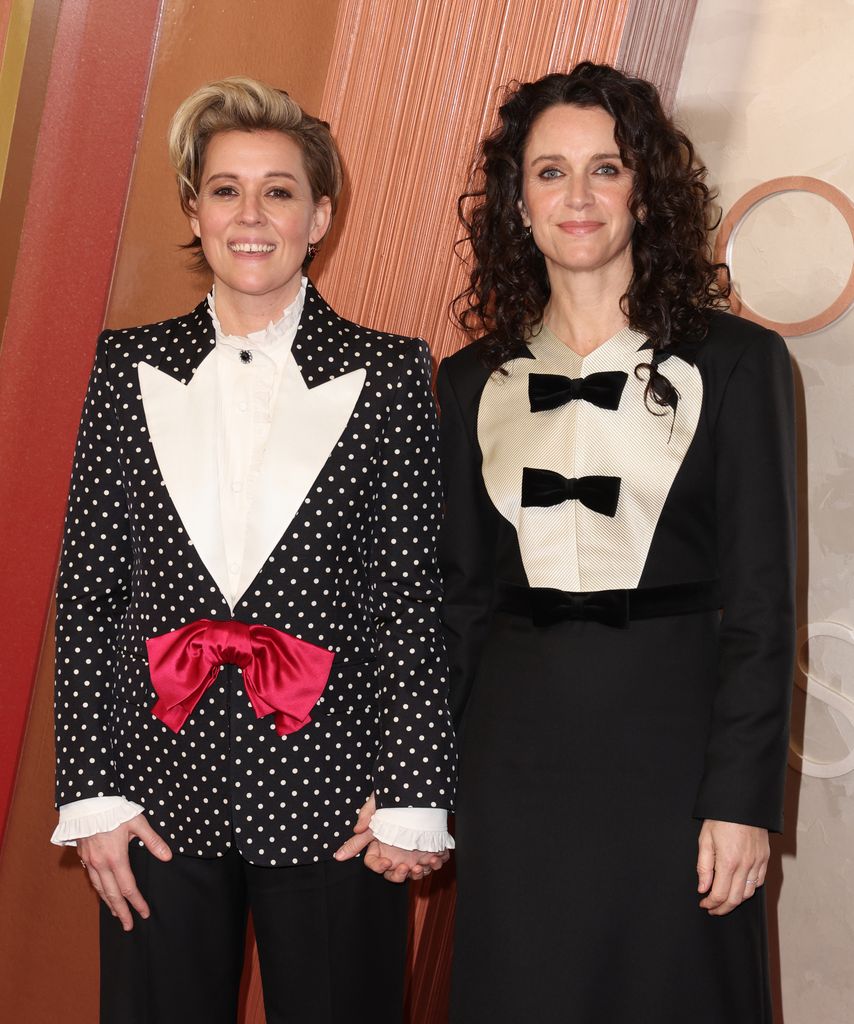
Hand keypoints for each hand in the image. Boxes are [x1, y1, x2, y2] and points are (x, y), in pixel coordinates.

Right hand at [77, 813, 171, 930]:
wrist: (88, 803)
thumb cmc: (114, 810)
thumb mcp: (137, 822)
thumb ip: (153, 841)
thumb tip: (168, 856)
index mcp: (116, 858)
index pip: (128, 888)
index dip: (137, 902)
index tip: (144, 913)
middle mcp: (101, 864)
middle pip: (112, 895)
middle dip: (122, 912)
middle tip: (129, 926)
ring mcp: (90, 862)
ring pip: (100, 889)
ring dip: (109, 903)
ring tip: (117, 914)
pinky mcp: (84, 857)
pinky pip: (92, 879)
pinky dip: (99, 890)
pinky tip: (103, 892)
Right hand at [333, 793, 449, 882]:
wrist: (416, 789)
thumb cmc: (391, 799)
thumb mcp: (377, 804)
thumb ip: (365, 818)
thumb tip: (353, 835)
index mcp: (380, 844)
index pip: (374, 863)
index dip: (378, 866)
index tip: (387, 863)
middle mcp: (395, 852)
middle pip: (393, 874)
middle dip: (399, 876)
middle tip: (405, 868)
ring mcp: (412, 853)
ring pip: (413, 873)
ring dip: (419, 873)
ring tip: (424, 864)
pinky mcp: (429, 849)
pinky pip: (433, 863)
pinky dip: (436, 864)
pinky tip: (436, 858)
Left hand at [697, 819, 768, 915]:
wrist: (742, 802)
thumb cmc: (721, 818)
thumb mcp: (705, 839)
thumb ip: (704, 867)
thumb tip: (703, 888)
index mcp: (728, 861)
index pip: (720, 894)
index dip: (711, 903)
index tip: (704, 904)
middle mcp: (745, 865)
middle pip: (735, 899)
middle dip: (722, 908)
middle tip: (712, 908)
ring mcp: (757, 863)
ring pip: (748, 893)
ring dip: (736, 901)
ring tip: (724, 900)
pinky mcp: (765, 858)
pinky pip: (758, 882)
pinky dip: (749, 890)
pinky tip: (739, 888)